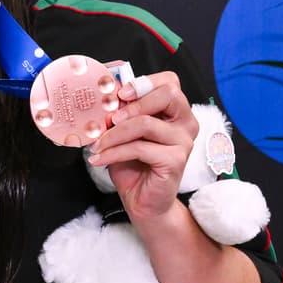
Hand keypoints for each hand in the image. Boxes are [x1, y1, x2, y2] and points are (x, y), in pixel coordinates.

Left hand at [86, 71, 197, 221]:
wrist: (142, 200)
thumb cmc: (134, 164)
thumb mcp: (123, 133)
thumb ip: (120, 114)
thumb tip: (103, 95)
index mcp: (175, 111)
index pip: (170, 82)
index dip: (144, 82)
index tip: (120, 93)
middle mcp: (185, 123)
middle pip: (167, 94)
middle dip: (134, 103)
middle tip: (110, 118)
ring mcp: (183, 141)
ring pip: (146, 123)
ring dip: (114, 133)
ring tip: (97, 144)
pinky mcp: (175, 160)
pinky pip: (139, 148)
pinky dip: (113, 152)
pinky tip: (99, 158)